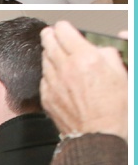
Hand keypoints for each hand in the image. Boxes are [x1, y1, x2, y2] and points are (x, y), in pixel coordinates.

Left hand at [40, 21, 128, 139]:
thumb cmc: (114, 110)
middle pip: (48, 41)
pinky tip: (58, 77)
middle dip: (51, 35)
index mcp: (85, 58)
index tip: (65, 28)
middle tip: (54, 35)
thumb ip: (107, 55)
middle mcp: (66, 68)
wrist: (99, 137)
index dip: (64, 27)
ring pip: (44, 58)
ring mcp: (53, 83)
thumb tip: (98, 48)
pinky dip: (49, 74)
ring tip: (58, 56)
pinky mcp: (47, 96)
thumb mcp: (121, 76)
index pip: (63, 30)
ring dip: (50, 54)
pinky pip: (44, 78)